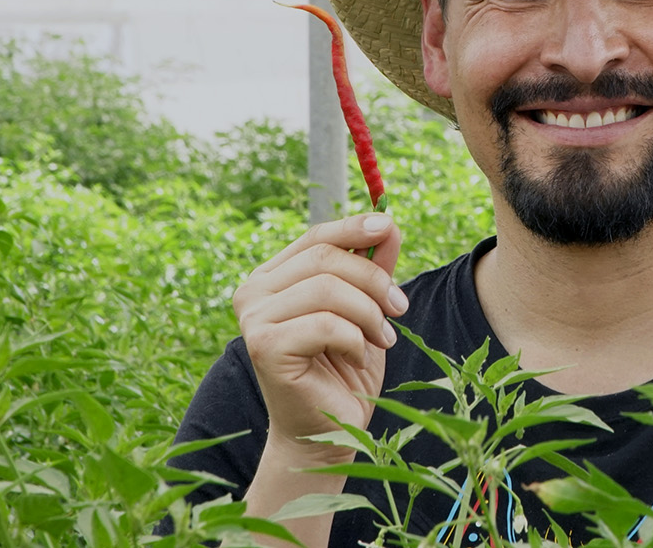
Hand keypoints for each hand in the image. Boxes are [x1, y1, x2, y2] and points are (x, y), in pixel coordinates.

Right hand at [233, 213, 406, 458]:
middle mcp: (253, 293)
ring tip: (382, 338)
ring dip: (369, 314)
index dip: (354, 227)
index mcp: (272, 278)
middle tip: (399, 309)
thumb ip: (372, 267)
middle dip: (373, 280)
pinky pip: (326, 324)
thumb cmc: (343, 370)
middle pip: (325, 259)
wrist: (327, 432)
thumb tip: (388, 221)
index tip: (390, 227)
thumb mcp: (365, 309)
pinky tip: (356, 357)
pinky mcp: (264, 347)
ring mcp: (253, 319)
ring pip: (328, 289)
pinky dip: (354, 340)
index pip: (316, 237)